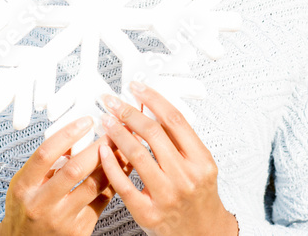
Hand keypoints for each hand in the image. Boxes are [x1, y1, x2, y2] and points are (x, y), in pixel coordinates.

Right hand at [0, 116, 128, 235]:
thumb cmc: (26, 207)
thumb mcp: (26, 182)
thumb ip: (47, 162)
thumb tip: (76, 138)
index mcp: (25, 187)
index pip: (46, 154)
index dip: (67, 134)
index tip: (87, 121)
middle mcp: (42, 204)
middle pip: (74, 169)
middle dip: (98, 147)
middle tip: (114, 131)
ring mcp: (62, 219)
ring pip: (94, 186)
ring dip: (112, 163)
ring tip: (124, 146)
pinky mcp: (79, 230)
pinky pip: (102, 201)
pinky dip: (114, 181)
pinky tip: (123, 168)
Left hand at [97, 82, 239, 235]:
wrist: (204, 234)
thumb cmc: (199, 197)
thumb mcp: (200, 165)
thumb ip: (180, 140)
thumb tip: (152, 109)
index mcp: (201, 160)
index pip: (175, 120)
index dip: (153, 99)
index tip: (136, 87)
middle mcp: (186, 177)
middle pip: (153, 133)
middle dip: (128, 112)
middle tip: (112, 102)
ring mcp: (167, 196)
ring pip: (137, 155)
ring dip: (117, 133)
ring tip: (105, 120)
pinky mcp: (148, 213)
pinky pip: (124, 184)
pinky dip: (110, 164)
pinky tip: (103, 150)